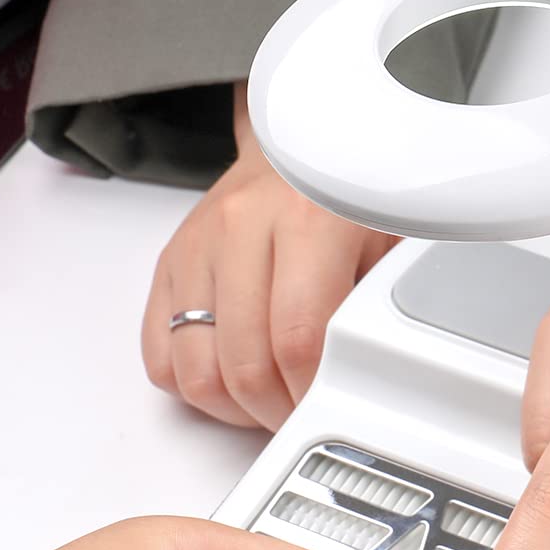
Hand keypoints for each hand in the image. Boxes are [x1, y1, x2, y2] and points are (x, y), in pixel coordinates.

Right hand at [141, 81, 396, 427]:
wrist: (297, 138)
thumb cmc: (348, 191)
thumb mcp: (390, 238)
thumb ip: (379, 304)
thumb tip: (370, 377)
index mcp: (307, 219)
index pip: (297, 340)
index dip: (312, 392)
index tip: (328, 403)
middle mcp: (241, 228)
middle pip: (243, 365)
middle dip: (277, 411)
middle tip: (302, 411)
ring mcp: (197, 248)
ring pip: (195, 371)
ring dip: (235, 408)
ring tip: (269, 400)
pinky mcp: (168, 266)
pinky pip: (160, 357)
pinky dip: (194, 386)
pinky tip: (232, 379)